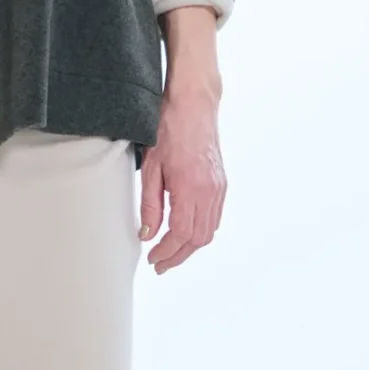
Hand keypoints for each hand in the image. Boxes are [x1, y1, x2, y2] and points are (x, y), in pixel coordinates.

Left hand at [138, 81, 225, 272]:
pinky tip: (185, 233)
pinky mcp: (221, 184)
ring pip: (209, 231)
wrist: (193, 106)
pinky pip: (214, 217)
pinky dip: (201, 231)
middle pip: (198, 239)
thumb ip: (150, 205)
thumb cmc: (168, 130)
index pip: (180, 234)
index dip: (166, 252)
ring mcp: (219, 188)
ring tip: (170, 252)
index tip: (152, 259)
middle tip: (159, 263)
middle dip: (178, 256)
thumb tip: (147, 234)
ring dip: (190, 246)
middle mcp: (210, 191)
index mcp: (190, 188)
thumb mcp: (151, 168)